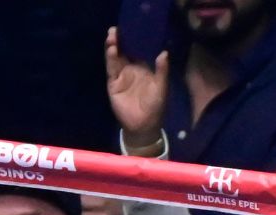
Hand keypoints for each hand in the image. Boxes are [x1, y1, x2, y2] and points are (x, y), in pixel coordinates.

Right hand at [105, 26, 168, 150]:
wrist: (144, 124)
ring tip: (112, 36)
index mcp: (143, 68)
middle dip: (119, 41)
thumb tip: (164, 53)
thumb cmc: (156, 106)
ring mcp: (120, 77)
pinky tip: (112, 51)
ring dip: (113, 47)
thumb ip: (162, 70)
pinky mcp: (113, 85)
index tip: (131, 28)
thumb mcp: (162, 87)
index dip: (133, 40)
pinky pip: (111, 70)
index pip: (137, 50)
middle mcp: (130, 70)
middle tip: (115, 28)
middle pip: (123, 52)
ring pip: (115, 59)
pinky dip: (111, 60)